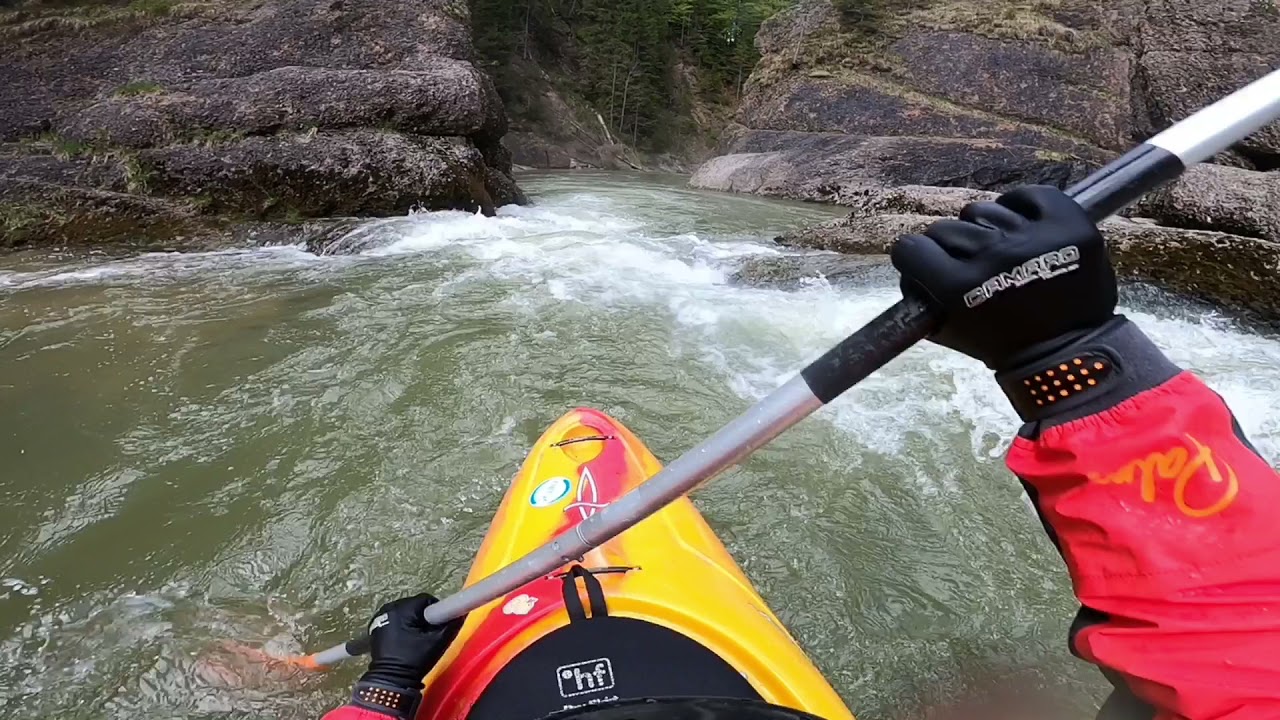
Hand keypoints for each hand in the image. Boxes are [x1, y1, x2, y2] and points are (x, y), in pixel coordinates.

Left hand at [359, 593, 462, 690]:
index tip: (437, 627)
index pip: (426, 600)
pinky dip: (400, 626)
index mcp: (403, 609)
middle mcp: (389, 608)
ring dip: (411, 621)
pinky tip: (403, 641)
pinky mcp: (374, 627)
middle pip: (414, 605)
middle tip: (427, 635)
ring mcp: (379, 617)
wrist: (391, 679)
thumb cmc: (415, 659)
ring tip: (415, 639)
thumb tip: (460, 613)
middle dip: (423, 617)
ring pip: (404, 612)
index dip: (436, 612)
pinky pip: (393, 619)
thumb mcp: (437, 642)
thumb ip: (451, 624)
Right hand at [891, 185, 1175, 424]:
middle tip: (968, 263)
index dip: (913, 256)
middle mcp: (994, 256)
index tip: (924, 262)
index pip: (911, 248)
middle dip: (951, 247)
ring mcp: (1034, 236)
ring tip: (1001, 249)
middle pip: (946, 228)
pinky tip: (1022, 226)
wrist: (1069, 350)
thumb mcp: (949, 330)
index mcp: (961, 287)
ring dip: (985, 229)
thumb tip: (910, 268)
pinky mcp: (1067, 223)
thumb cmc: (1002, 344)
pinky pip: (1029, 195)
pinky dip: (1020, 207)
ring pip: (984, 210)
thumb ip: (924, 297)